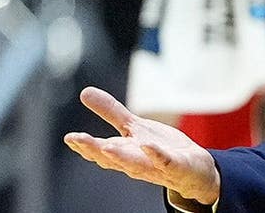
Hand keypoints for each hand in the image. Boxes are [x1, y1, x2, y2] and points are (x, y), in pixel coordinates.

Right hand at [64, 87, 220, 204]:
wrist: (194, 172)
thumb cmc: (160, 150)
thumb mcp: (135, 128)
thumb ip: (111, 112)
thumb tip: (85, 92)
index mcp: (124, 153)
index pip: (101, 151)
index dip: (85, 145)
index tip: (70, 137)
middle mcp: (136, 163)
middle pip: (113, 158)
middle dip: (95, 150)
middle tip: (78, 140)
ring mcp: (156, 167)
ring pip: (135, 164)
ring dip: (120, 157)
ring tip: (106, 147)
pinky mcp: (176, 166)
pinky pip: (165, 162)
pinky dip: (156, 155)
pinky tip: (148, 145)